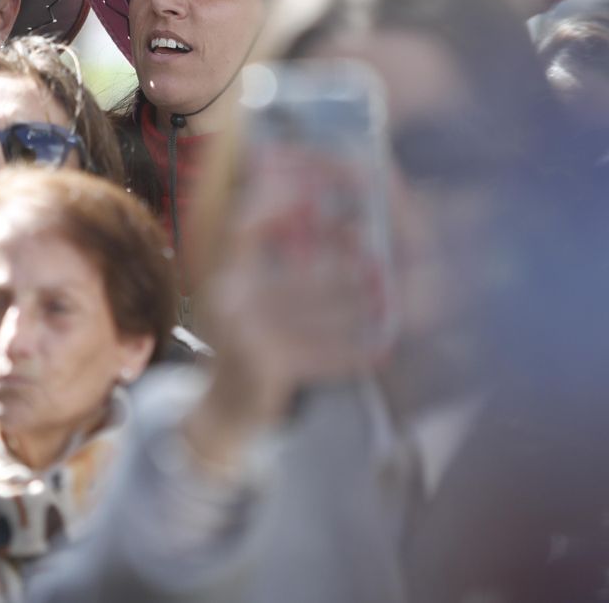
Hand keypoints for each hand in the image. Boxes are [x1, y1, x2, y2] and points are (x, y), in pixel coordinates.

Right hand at [190, 156, 389, 450]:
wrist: (223, 413)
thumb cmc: (249, 348)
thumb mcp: (249, 301)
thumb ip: (274, 267)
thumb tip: (331, 230)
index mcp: (226, 277)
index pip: (245, 228)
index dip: (276, 205)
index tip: (313, 194)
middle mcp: (229, 299)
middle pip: (301, 275)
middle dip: (344, 273)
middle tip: (377, 266)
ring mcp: (245, 333)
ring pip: (317, 315)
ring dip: (357, 313)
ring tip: (385, 306)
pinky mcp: (265, 364)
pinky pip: (321, 354)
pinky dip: (351, 355)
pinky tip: (378, 352)